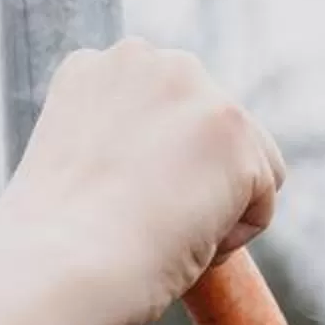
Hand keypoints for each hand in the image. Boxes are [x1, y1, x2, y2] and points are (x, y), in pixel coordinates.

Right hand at [0, 39, 285, 324]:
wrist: (61, 266)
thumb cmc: (63, 246)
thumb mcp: (85, 171)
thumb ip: (126, 146)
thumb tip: (170, 171)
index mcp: (97, 68)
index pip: (166, 120)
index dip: (155, 178)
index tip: (121, 210)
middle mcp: (145, 58)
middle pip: (211, 132)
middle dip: (196, 183)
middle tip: (145, 224)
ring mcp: (192, 87)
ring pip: (246, 161)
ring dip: (220, 208)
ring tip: (165, 231)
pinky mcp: (233, 127)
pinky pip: (263, 198)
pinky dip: (235, 235)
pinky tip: (185, 240)